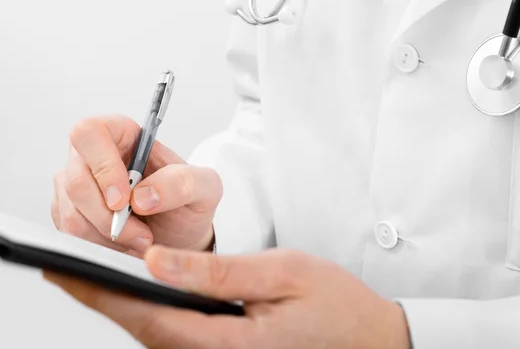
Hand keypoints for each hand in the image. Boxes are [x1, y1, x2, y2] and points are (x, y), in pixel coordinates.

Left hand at [43, 248, 410, 348]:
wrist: (368, 339)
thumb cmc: (335, 305)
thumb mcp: (282, 272)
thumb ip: (219, 272)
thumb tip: (159, 264)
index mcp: (228, 344)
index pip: (150, 317)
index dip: (103, 292)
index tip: (66, 267)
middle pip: (144, 330)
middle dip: (101, 298)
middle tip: (65, 266)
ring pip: (156, 335)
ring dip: (123, 304)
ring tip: (95, 272)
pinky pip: (177, 336)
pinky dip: (152, 312)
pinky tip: (143, 291)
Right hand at [51, 114, 221, 256]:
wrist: (182, 234)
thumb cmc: (190, 202)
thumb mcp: (205, 187)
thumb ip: (182, 183)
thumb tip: (141, 196)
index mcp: (123, 134)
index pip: (89, 132)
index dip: (101, 165)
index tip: (123, 199)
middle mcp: (93, 156)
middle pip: (75, 180)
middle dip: (108, 216)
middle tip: (142, 233)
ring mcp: (78, 185)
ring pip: (71, 213)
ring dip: (108, 235)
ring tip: (141, 238)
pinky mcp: (71, 214)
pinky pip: (71, 234)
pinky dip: (101, 246)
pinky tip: (126, 244)